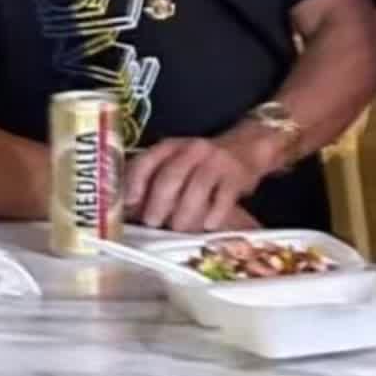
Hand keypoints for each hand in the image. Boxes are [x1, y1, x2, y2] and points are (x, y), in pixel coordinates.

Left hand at [124, 135, 262, 232]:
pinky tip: (208, 225)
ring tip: (179, 228)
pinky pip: (223, 197)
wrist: (246, 148)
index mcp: (172, 147)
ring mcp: (216, 160)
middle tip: (152, 223)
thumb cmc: (202, 163)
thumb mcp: (177, 163)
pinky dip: (214, 214)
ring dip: (185, 213)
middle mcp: (193, 149)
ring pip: (197, 187)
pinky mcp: (236, 175)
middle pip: (171, 176)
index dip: (136, 182)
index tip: (130, 203)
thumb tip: (131, 212)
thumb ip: (155, 182)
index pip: (148, 160)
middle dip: (159, 203)